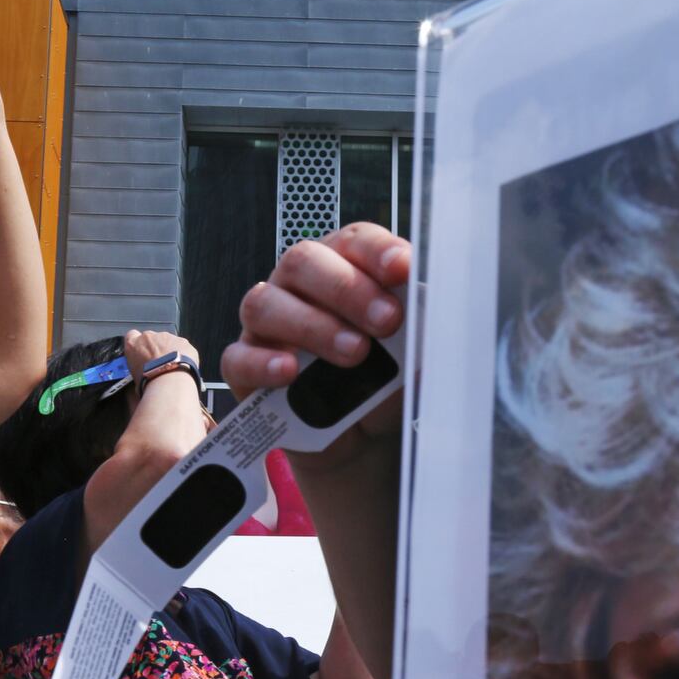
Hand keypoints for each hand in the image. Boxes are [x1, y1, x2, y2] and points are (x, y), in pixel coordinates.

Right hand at [121, 329, 199, 383]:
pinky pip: (183, 346)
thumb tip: (139, 380)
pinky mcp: (183, 341)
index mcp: (133, 344)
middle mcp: (149, 336)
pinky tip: (184, 366)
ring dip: (170, 351)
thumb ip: (137, 371)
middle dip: (155, 349)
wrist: (169, 382)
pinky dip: (183, 354)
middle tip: (159, 365)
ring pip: (168, 341)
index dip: (138, 344)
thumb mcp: (134, 379)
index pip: (131, 336)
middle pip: (152, 339)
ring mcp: (168, 337)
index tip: (141, 353)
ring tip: (173, 368)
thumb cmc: (149, 382)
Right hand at [223, 223, 409, 455]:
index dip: (376, 250)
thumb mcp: (409, 357)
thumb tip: (438, 323)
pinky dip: (264, 362)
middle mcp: (298, 287)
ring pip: (266, 304)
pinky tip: (291, 371)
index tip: (403, 268)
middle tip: (387, 321)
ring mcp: (266, 325)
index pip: (353, 241)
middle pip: (304, 262)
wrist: (358, 437)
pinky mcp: (244, 366)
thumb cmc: (382, 381)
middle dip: (347, 288)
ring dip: (313, 325)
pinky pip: (240, 357)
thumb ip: (419, 335)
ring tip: (354, 353)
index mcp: (343, 267)